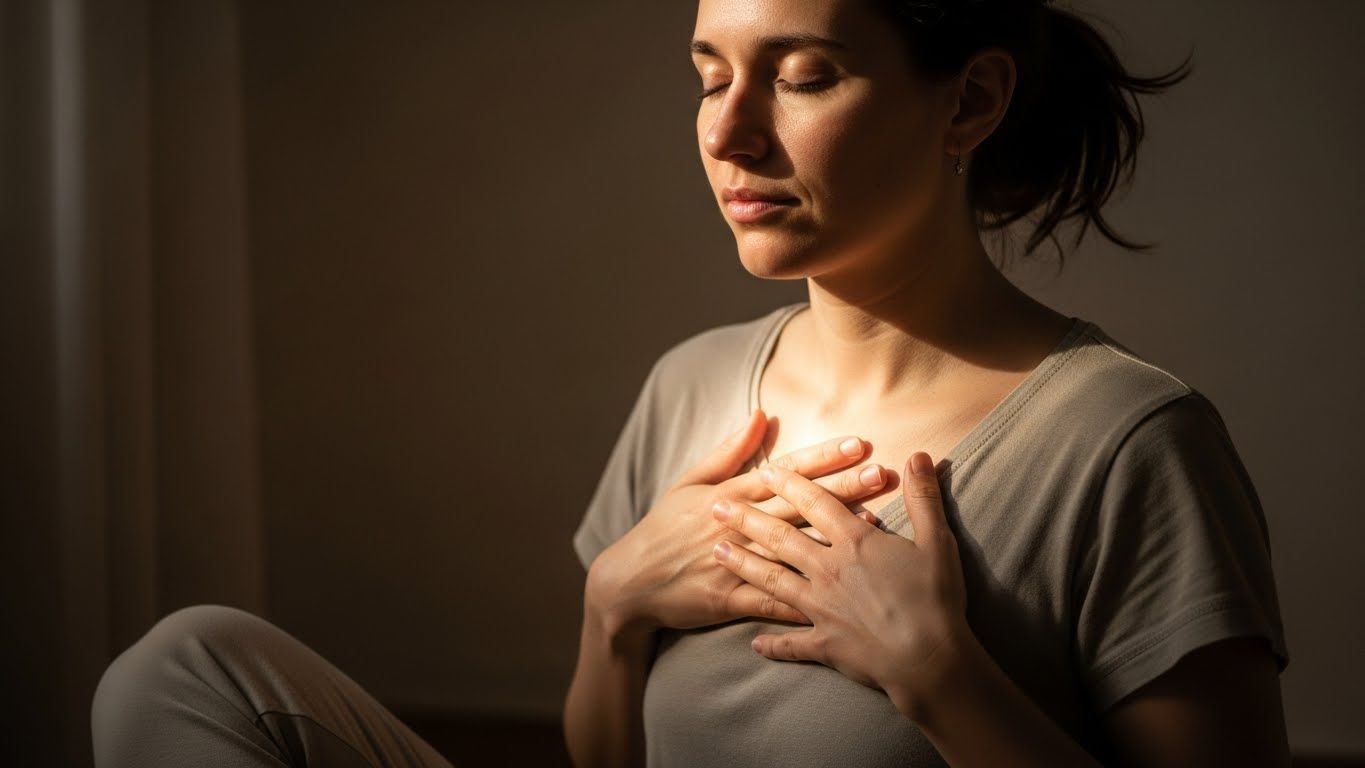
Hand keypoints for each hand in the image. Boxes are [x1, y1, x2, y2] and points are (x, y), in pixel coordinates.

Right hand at [587, 409, 888, 640]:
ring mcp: (733, 563)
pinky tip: (840, 592)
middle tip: (881, 473)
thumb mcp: (689, 483)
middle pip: (797, 504)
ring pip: (791, 547)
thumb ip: (729, 451)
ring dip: (833, 536)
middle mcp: (734, 525)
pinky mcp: (728, 599)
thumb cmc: (662, 528)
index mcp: (726, 495)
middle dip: (842, 488)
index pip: (783, 471)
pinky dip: (805, 596)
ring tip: (873, 523)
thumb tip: (760, 414)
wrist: (627, 582)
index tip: (859, 443)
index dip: (822, 457)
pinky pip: (771, 599)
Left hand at [709, 451, 970, 722]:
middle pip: (780, 538)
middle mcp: (828, 570)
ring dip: (743, 565)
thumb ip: (924, 498)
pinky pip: (791, 644)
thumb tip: (920, 455)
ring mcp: (820, 607)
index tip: (764, 470)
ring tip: (717, 552)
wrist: (928, 660)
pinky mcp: (823, 643)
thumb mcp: (937, 542)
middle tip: (717, 507)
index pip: (815, 504)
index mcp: (854, 542)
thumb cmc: (935, 599)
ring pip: (773, 581)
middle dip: (747, 519)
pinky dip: (772, 644)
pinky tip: (754, 643)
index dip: (790, 484)